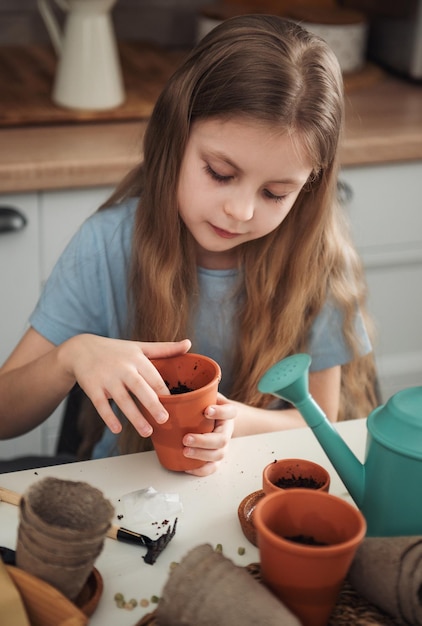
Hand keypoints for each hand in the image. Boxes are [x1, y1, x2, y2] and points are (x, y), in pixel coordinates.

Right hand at [59, 334, 191, 436]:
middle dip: (152, 404)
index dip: (164, 391)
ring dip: (134, 417)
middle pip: (139, 387)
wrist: (81, 349)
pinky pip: (101, 405)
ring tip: (147, 432)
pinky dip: (109, 418)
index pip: (154, 376)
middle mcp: (122, 368)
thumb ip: (165, 349)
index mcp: (137, 358)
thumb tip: (189, 344)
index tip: (176, 405)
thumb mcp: (140, 347)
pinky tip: (118, 430)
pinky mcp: (92, 388)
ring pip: (122, 400)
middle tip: (164, 420)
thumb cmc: (116, 350)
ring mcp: (106, 378)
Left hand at [182, 393, 236, 475]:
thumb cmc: (205, 404)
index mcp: (226, 413)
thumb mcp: (205, 392)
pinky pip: (212, 467)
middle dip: (204, 441)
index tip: (207, 410)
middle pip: (222, 439)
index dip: (220, 412)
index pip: (229, 412)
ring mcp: (221, 445)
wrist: (215, 418)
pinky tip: (187, 466)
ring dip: (201, 455)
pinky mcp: (214, 457)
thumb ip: (197, 385)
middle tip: (187, 438)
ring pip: (219, 455)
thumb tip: (177, 364)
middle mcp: (226, 430)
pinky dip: (201, 469)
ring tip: (185, 451)